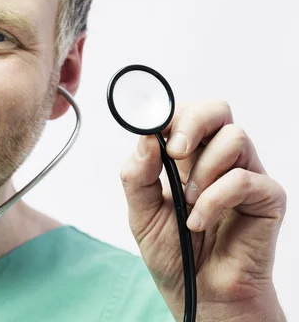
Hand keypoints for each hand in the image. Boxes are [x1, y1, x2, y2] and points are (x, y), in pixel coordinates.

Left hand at [119, 100, 286, 320]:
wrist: (199, 294)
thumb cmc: (173, 252)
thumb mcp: (141, 213)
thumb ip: (138, 175)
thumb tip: (145, 138)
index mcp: (187, 157)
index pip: (185, 114)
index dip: (170, 114)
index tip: (152, 130)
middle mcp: (217, 159)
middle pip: (217, 110)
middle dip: (192, 122)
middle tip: (175, 153)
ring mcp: (245, 175)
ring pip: (235, 137)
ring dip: (203, 170)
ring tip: (188, 203)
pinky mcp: (267, 197)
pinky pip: (245, 179)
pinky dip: (215, 199)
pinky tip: (200, 220)